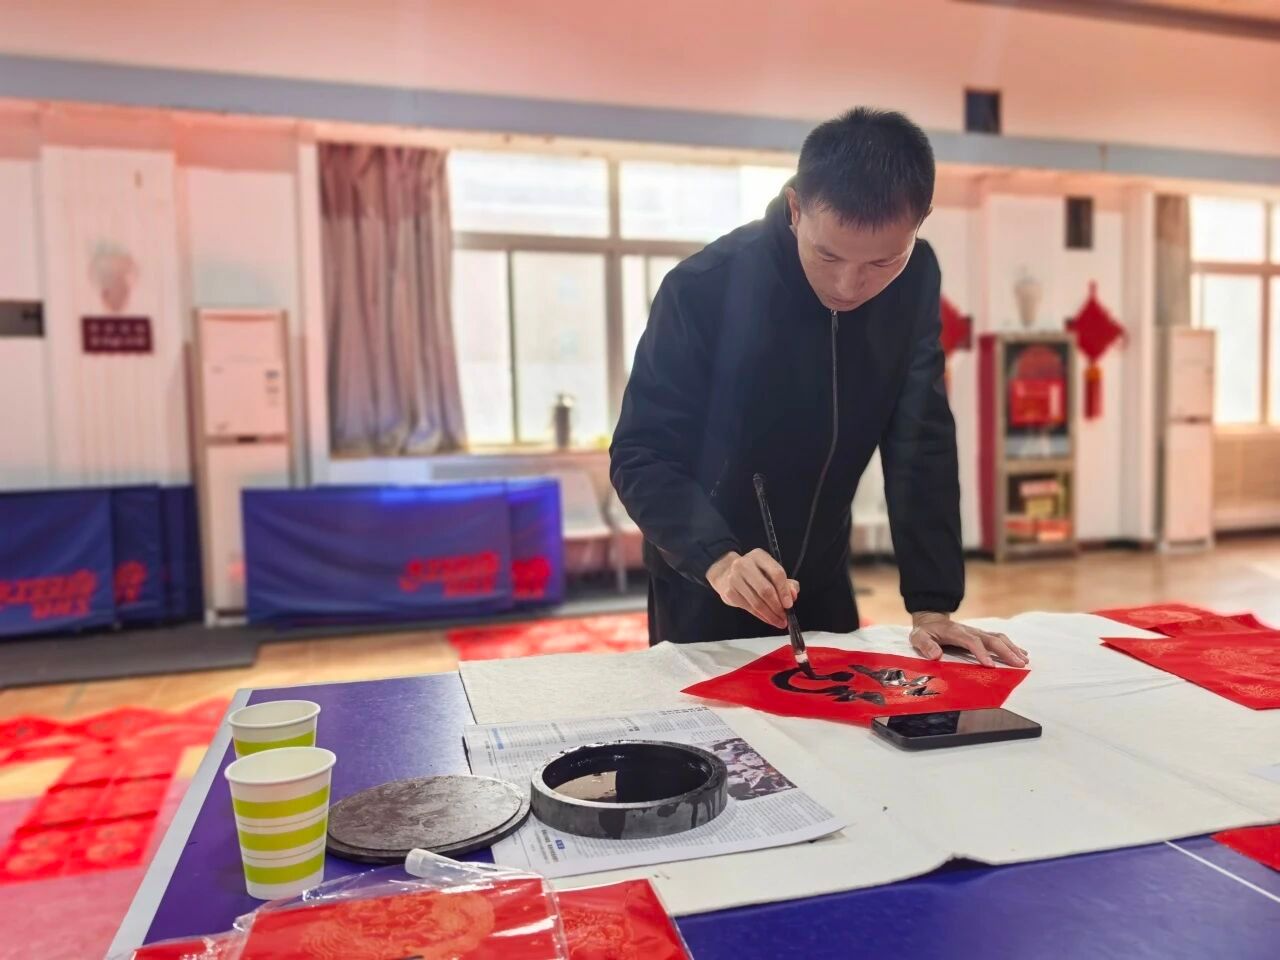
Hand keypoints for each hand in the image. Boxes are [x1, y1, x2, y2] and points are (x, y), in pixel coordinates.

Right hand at [706, 549, 798, 629]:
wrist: (724, 573)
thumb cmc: (753, 573)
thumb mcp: (769, 571)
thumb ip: (786, 583)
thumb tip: (793, 595)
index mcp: (759, 556)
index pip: (776, 573)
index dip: (784, 591)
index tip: (789, 604)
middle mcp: (744, 565)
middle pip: (766, 590)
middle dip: (777, 606)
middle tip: (785, 617)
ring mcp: (734, 578)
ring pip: (757, 602)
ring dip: (770, 615)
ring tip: (779, 621)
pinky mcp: (729, 592)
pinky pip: (749, 608)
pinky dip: (761, 616)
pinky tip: (768, 619)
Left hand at [909, 612, 1027, 667]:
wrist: (931, 620)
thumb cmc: (925, 632)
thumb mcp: (918, 637)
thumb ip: (925, 645)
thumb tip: (936, 655)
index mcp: (956, 632)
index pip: (972, 641)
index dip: (981, 653)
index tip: (990, 666)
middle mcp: (970, 631)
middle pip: (991, 639)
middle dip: (1006, 652)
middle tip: (1019, 665)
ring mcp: (977, 632)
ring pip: (998, 638)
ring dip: (1012, 648)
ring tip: (1024, 661)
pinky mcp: (981, 635)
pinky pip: (999, 639)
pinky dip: (1011, 646)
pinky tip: (1022, 654)